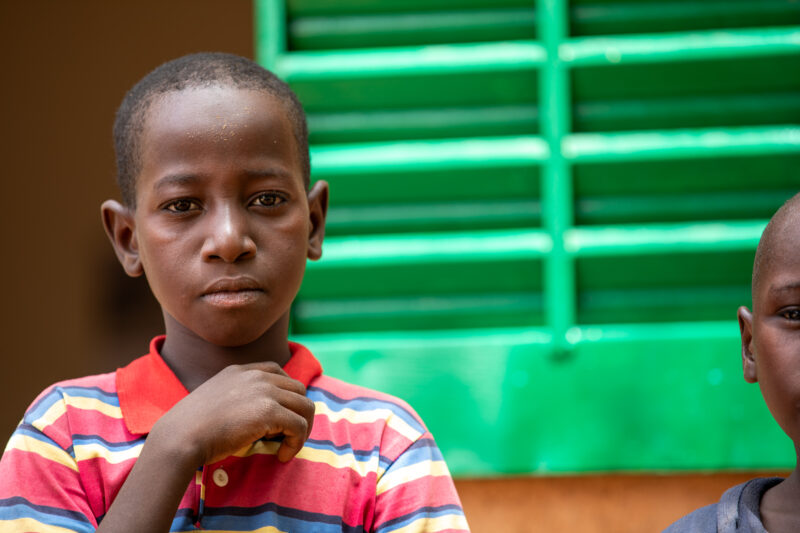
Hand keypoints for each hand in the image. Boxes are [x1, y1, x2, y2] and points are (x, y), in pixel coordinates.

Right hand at [150, 361, 314, 465]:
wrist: (180, 437)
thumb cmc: (191, 428)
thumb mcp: (215, 400)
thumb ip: (237, 399)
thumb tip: (258, 419)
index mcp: (241, 371)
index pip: (278, 372)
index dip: (285, 395)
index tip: (280, 416)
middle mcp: (256, 376)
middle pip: (299, 389)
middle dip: (297, 413)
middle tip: (286, 436)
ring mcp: (264, 391)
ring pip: (305, 407)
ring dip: (301, 429)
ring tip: (287, 447)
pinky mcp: (269, 412)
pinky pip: (299, 426)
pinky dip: (296, 443)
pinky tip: (282, 456)